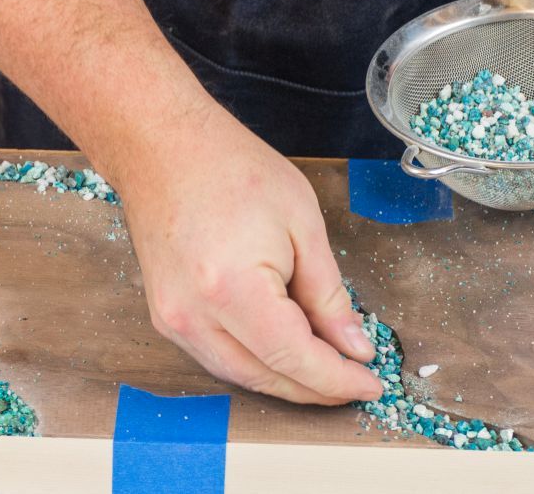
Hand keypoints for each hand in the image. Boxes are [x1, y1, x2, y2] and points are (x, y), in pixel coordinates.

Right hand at [120, 104, 382, 403]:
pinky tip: (277, 346)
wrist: (162, 146)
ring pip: (237, 375)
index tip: (372, 383)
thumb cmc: (230, 167)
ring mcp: (171, 318)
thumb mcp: (301, 222)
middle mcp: (193, 315)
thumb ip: (328, 294)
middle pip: (266, 378)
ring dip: (283, 379)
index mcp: (232, 288)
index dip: (338, 379)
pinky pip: (214, 356)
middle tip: (353, 377)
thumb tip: (352, 346)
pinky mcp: (163, 314)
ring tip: (322, 365)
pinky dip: (251, 360)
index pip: (295, 359)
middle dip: (315, 387)